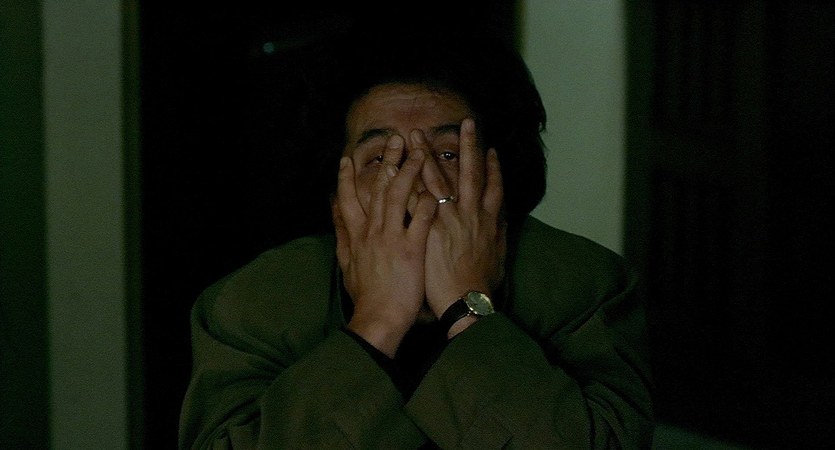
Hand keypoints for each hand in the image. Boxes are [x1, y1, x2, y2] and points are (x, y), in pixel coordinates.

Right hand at [332, 135, 437, 356]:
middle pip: (378, 188)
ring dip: (409, 171)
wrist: (377, 319)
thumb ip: (341, 234)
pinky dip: (428, 203)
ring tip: (420, 152)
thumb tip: (333, 210)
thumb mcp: (346, 264)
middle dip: (386, 161)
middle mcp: (372, 231)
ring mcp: (392, 239)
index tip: (348, 157)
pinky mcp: (411, 250)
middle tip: (394, 139)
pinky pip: (421, 220)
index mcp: (357, 235)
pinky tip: (437, 190)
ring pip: (399, 196)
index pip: (348, 198)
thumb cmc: (365, 296)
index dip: (346, 177)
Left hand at [418, 119, 506, 327]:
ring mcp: (448, 219)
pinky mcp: (427, 228)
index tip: (491, 149)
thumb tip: (502, 221)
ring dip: (426, 155)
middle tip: (466, 122)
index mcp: (489, 220)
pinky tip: (392, 169)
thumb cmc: (482, 285)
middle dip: (469, 146)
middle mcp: (470, 214)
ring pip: (437, 180)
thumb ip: (498, 235)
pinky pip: (413, 200)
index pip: (494, 187)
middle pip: (470, 173)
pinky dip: (403, 183)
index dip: (494, 167)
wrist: (467, 302)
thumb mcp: (499, 257)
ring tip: (417, 134)